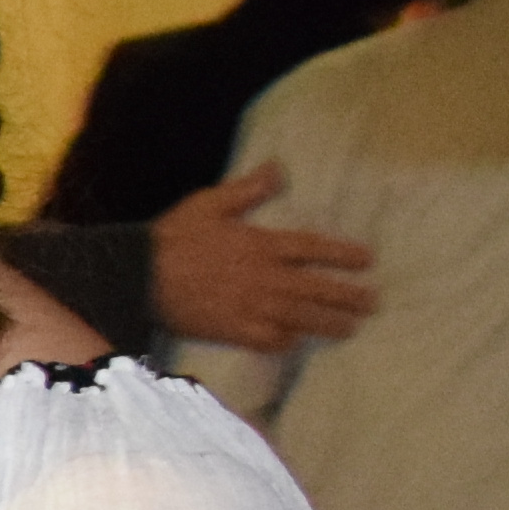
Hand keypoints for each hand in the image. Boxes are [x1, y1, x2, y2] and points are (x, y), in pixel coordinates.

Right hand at [148, 166, 374, 351]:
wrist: (136, 278)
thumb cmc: (171, 239)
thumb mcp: (208, 204)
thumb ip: (247, 189)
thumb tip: (278, 168)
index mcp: (261, 245)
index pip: (314, 249)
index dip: (343, 255)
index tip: (367, 261)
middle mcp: (265, 278)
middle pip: (318, 290)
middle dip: (349, 296)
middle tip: (372, 303)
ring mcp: (252, 308)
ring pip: (303, 318)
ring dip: (330, 324)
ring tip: (350, 328)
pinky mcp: (234, 331)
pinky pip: (271, 341)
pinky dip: (287, 342)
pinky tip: (296, 342)